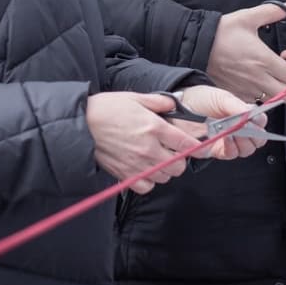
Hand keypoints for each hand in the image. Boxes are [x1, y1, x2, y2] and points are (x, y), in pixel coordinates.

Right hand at [86, 92, 202, 193]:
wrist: (82, 125)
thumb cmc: (106, 108)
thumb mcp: (135, 98)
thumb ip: (158, 103)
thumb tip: (174, 105)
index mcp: (153, 127)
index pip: (185, 143)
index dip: (198, 148)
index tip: (202, 148)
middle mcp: (148, 148)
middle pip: (178, 166)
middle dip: (179, 159)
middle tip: (172, 150)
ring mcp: (137, 164)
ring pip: (165, 177)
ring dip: (165, 170)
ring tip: (157, 158)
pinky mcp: (125, 175)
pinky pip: (147, 186)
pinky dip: (149, 180)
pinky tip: (144, 168)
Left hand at [177, 85, 268, 159]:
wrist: (180, 105)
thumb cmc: (201, 99)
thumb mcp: (221, 97)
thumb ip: (237, 106)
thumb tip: (252, 113)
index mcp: (243, 114)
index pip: (260, 122)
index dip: (261, 122)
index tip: (256, 119)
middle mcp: (239, 129)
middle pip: (258, 140)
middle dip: (254, 134)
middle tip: (246, 127)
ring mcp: (229, 141)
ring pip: (246, 149)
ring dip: (243, 141)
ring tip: (234, 131)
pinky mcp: (217, 150)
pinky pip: (230, 154)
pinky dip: (231, 148)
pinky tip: (226, 138)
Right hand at [207, 3, 285, 103]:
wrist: (198, 45)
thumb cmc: (222, 32)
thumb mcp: (248, 17)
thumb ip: (272, 11)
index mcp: (263, 60)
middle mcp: (257, 78)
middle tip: (285, 72)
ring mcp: (246, 89)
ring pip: (273, 100)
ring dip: (277, 91)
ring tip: (272, 77)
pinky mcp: (236, 93)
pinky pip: (256, 102)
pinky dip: (261, 96)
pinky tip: (256, 81)